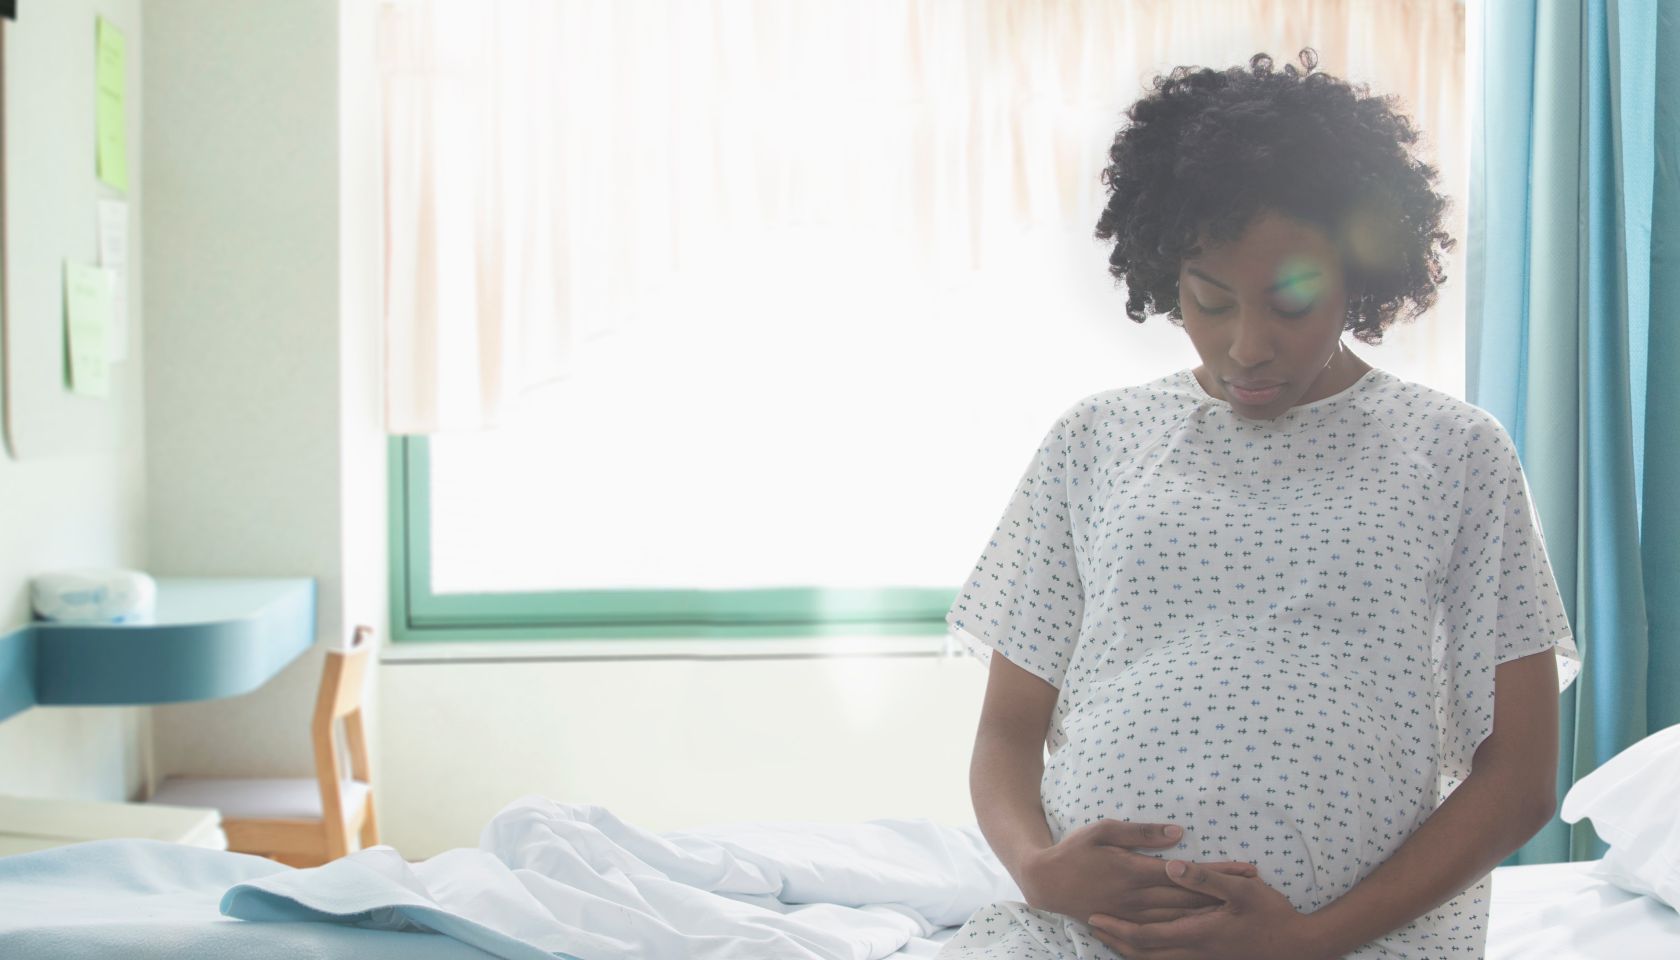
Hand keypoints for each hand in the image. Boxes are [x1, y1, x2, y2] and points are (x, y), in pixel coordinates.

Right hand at [1019, 820, 1260, 926]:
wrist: (1046, 883)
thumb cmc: (1074, 851)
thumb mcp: (1103, 830)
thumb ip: (1141, 832)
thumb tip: (1178, 833)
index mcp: (1135, 871)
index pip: (1187, 872)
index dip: (1218, 871)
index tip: (1246, 869)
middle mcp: (1139, 898)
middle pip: (1191, 897)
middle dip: (1225, 892)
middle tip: (1257, 888)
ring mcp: (1134, 915)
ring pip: (1182, 917)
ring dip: (1213, 912)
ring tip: (1242, 908)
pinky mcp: (1127, 924)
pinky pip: (1165, 930)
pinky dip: (1189, 929)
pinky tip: (1206, 929)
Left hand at [1086, 859, 1319, 959]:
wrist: (1299, 947)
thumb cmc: (1272, 915)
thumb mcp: (1242, 889)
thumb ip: (1205, 878)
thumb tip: (1171, 865)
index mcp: (1197, 933)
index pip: (1146, 935)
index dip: (1118, 927)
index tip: (1095, 916)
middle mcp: (1195, 952)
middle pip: (1144, 953)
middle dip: (1116, 941)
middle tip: (1093, 927)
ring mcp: (1204, 959)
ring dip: (1131, 949)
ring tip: (1110, 937)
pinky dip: (1153, 955)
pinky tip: (1148, 947)